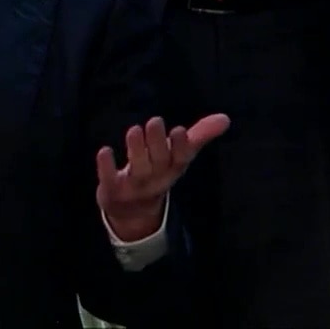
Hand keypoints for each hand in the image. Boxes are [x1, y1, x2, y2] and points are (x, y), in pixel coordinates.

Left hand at [96, 114, 230, 240]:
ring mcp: (134, 186)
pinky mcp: (112, 190)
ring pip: (137, 169)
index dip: (181, 146)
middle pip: (158, 161)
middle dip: (157, 142)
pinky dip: (106, 167)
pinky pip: (109, 180)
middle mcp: (156, 178)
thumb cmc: (158, 173)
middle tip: (155, 121)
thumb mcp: (179, 157)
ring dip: (136, 150)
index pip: (180, 158)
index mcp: (172, 168)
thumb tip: (225, 118)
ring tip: (134, 129)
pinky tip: (104, 151)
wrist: (134, 212)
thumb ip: (200, 135)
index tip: (180, 130)